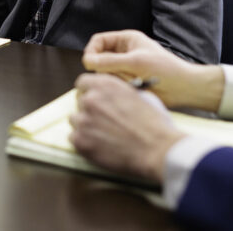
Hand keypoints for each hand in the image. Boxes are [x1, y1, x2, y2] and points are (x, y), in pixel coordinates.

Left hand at [69, 73, 183, 183]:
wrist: (158, 150)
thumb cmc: (155, 124)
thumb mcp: (140, 96)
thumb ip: (120, 92)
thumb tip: (113, 95)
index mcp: (105, 85)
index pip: (83, 82)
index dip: (88, 91)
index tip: (93, 98)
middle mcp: (90, 99)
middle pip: (80, 102)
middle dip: (90, 110)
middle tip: (103, 121)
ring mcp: (83, 120)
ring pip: (75, 120)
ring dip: (86, 126)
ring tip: (104, 135)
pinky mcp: (80, 141)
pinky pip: (74, 138)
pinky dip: (84, 142)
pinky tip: (100, 146)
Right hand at [82, 30, 223, 110]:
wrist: (185, 89)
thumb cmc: (165, 70)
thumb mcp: (135, 62)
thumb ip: (109, 62)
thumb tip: (87, 61)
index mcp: (126, 40)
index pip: (99, 40)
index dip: (92, 50)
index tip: (90, 63)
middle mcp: (124, 52)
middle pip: (100, 57)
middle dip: (105, 68)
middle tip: (115, 75)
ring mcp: (125, 68)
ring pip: (105, 73)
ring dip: (115, 79)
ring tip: (131, 82)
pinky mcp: (128, 82)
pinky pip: (114, 84)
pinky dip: (120, 87)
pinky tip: (133, 88)